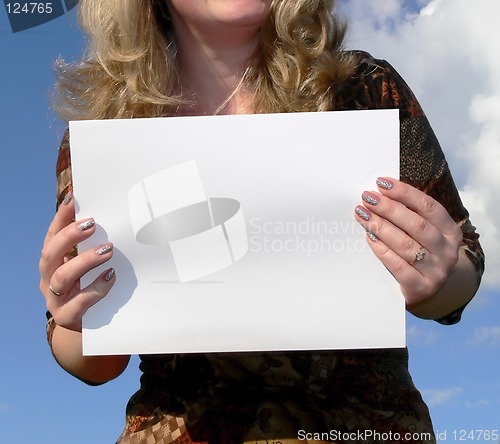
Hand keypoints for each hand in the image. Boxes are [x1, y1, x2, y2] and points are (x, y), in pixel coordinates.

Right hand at [39, 191, 115, 331]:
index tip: (73, 199)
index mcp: (52, 262)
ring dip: (85, 260)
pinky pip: (80, 302)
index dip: (60, 218)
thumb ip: (89, 246)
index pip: (52, 236)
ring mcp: (55, 298)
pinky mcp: (68, 316)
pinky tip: (111, 276)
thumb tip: (103, 217)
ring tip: (109, 250)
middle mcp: (48, 278)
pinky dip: (96, 288)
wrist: (85, 329)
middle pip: (50, 254)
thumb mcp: (84, 266)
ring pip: (63, 277)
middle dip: (69, 236)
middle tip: (92, 224)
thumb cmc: (86, 289)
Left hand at [354, 177, 462, 306]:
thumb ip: (409, 215)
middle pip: (416, 225)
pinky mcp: (421, 287)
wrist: (430, 291)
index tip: (381, 183)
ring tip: (362, 214)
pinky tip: (368, 237)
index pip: (428, 207)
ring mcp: (436, 271)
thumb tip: (379, 193)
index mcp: (450, 232)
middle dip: (389, 208)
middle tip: (367, 197)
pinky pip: (397, 265)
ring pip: (405, 245)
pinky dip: (381, 249)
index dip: (404, 193)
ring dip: (380, 227)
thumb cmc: (421, 252)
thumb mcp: (424, 233)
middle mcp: (447, 251)